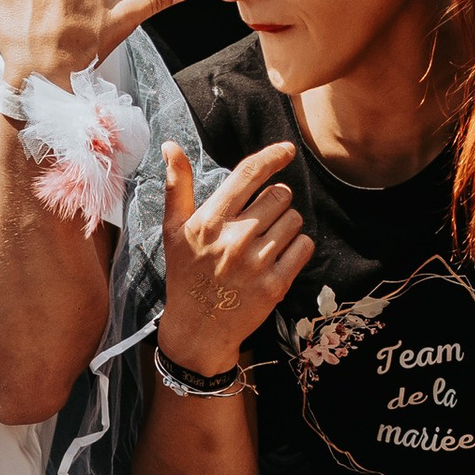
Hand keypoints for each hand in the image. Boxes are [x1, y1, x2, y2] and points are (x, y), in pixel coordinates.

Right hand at [156, 141, 309, 374]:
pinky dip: (298, 248)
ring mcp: (257, 262)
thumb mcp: (174, 231)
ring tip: (265, 242)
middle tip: (260, 221)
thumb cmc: (186, 276)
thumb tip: (170, 145)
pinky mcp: (276, 284)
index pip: (249, 174)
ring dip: (286, 225)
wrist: (198, 330)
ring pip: (294, 219)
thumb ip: (177, 186)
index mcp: (209, 222)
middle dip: (275, 202)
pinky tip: (278, 257)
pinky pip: (304, 247)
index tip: (288, 150)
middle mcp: (234, 239)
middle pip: (279, 195)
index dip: (273, 156)